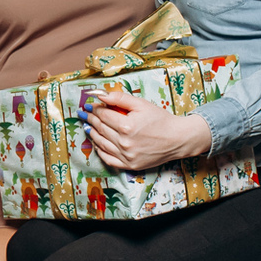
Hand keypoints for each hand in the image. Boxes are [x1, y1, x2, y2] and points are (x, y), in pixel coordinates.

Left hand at [84, 89, 212, 172]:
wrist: (177, 139)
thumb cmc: (160, 120)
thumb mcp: (142, 104)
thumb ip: (120, 98)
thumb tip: (101, 95)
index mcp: (126, 126)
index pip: (103, 115)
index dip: (94, 109)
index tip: (89, 105)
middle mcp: (124, 142)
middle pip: (100, 129)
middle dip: (90, 119)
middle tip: (83, 114)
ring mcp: (126, 156)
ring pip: (101, 144)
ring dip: (92, 134)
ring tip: (87, 127)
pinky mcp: (129, 165)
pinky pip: (109, 159)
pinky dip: (100, 151)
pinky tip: (97, 144)